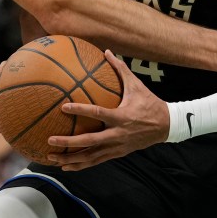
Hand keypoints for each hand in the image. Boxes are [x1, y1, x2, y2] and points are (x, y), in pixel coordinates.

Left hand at [46, 51, 169, 170]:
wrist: (166, 126)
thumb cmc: (149, 103)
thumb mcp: (136, 85)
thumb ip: (120, 69)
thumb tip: (107, 51)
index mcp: (122, 116)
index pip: (98, 113)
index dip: (81, 110)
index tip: (64, 107)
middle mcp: (117, 134)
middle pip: (90, 141)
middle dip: (69, 142)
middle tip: (51, 139)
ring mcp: (117, 147)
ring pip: (91, 156)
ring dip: (70, 158)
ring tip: (51, 157)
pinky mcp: (117, 154)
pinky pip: (96, 161)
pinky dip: (80, 165)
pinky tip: (66, 166)